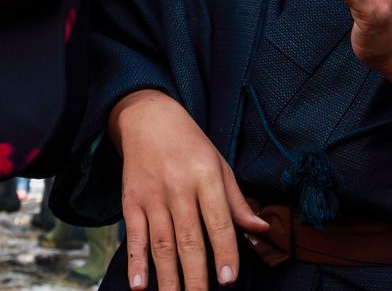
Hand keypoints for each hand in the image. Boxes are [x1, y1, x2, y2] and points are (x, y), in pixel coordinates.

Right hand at [109, 89, 266, 290]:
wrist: (147, 118)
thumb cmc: (190, 144)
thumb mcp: (220, 164)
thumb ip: (237, 201)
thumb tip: (260, 229)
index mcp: (206, 176)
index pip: (218, 221)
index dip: (224, 252)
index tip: (228, 280)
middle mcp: (178, 187)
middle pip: (189, 239)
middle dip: (196, 276)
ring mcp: (152, 196)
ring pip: (162, 244)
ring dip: (168, 278)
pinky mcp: (131, 201)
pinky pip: (134, 236)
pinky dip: (136, 262)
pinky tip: (140, 285)